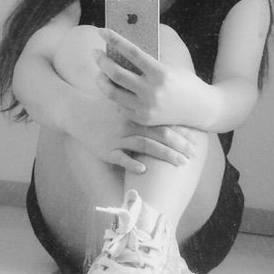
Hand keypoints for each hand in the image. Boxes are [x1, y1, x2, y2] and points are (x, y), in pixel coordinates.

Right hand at [68, 96, 196, 173]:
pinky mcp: (106, 150)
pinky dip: (132, 163)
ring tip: (180, 164)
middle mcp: (129, 124)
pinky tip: (144, 169)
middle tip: (193, 156)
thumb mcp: (126, 104)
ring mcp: (117, 137)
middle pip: (159, 134)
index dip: (180, 131)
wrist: (78, 113)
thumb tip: (171, 113)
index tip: (196, 140)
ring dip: (165, 155)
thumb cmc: (106, 110)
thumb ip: (145, 109)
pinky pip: (121, 158)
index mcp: (136, 113)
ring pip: (145, 146)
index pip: (164, 121)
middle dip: (178, 146)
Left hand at [95, 28, 208, 126]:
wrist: (200, 109)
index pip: (132, 52)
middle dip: (102, 61)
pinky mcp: (143, 119)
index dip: (115, 40)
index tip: (102, 31)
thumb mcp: (169, 67)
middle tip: (95, 53)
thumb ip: (147, 61)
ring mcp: (146, 107)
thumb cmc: (184, 82)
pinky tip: (114, 89)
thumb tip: (122, 48)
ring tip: (100, 73)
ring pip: (113, 92)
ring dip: (101, 80)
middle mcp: (152, 91)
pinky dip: (115, 96)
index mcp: (160, 72)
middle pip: (116, 73)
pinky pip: (121, 106)